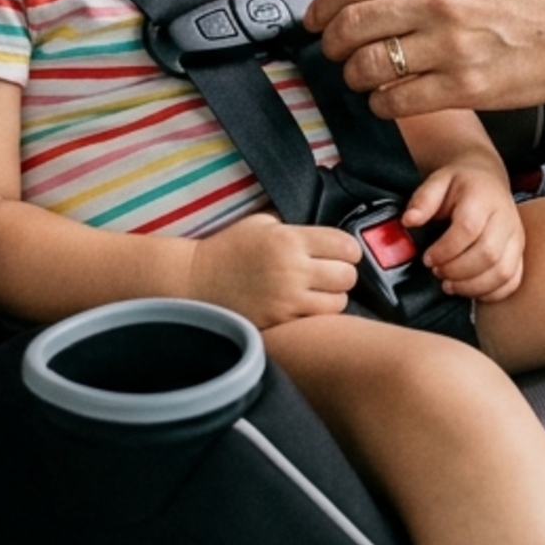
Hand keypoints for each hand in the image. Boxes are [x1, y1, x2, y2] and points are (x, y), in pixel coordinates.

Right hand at [186, 214, 358, 326]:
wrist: (196, 282)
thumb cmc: (229, 249)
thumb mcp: (261, 224)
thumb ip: (295, 229)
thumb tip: (326, 235)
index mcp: (290, 239)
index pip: (345, 245)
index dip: (349, 250)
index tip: (343, 253)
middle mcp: (293, 268)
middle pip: (348, 275)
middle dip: (344, 273)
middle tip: (332, 273)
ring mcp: (287, 298)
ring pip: (339, 302)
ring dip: (334, 297)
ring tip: (320, 292)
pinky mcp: (280, 321)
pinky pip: (318, 320)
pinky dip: (317, 314)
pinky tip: (305, 307)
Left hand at [307, 0, 544, 119]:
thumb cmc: (526, 8)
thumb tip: (363, 0)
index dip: (323, 7)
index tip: (314, 21)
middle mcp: (438, 2)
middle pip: (351, 25)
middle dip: (331, 46)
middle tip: (333, 55)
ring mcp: (450, 46)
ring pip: (368, 65)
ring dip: (355, 78)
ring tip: (365, 80)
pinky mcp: (463, 87)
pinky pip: (395, 100)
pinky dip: (382, 104)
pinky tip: (389, 101)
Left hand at [403, 159, 525, 301]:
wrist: (488, 181)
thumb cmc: (461, 184)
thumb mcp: (438, 181)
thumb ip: (423, 200)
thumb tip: (409, 221)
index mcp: (483, 198)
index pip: (468, 229)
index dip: (445, 250)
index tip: (427, 258)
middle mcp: (505, 218)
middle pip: (488, 254)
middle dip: (457, 270)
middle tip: (437, 271)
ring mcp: (516, 237)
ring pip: (502, 272)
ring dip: (472, 285)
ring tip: (450, 284)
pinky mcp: (519, 252)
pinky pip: (512, 280)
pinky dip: (491, 292)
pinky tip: (470, 289)